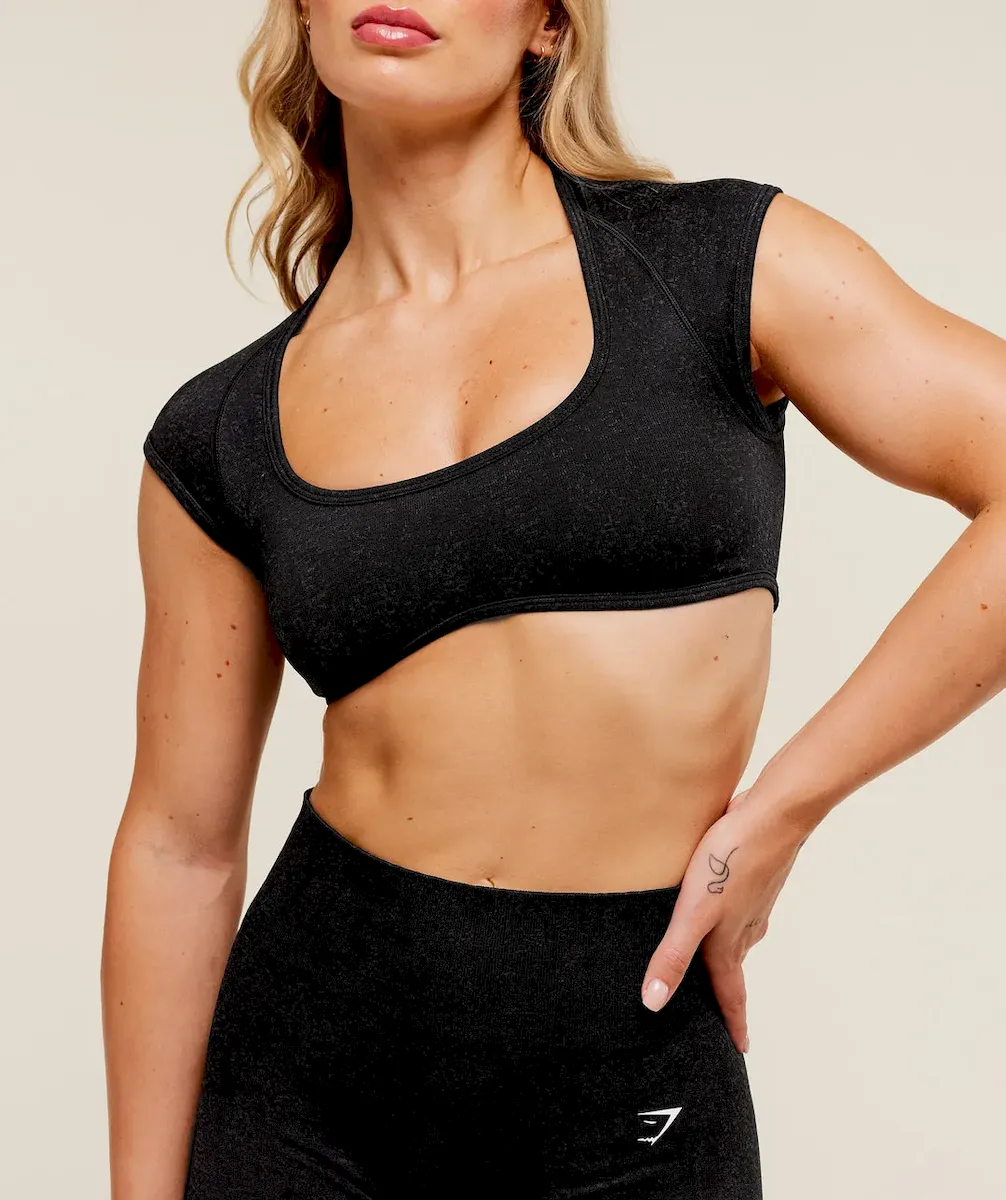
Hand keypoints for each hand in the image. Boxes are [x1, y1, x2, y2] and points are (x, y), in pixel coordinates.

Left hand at [639, 786, 809, 1052]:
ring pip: (740, 935)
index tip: (740, 1049)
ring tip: (719, 963)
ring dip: (730, 954)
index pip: (730, 993)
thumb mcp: (694, 912)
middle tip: (724, 1013)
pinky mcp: (752, 872)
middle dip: (728, 992)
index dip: (732, 1022)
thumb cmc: (731, 860)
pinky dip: (731, 918)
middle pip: (734, 967)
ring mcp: (753, 898)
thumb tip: (654, 1003)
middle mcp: (745, 925)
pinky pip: (740, 906)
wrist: (774, 814)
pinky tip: (723, 903)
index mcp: (729, 941)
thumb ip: (673, 955)